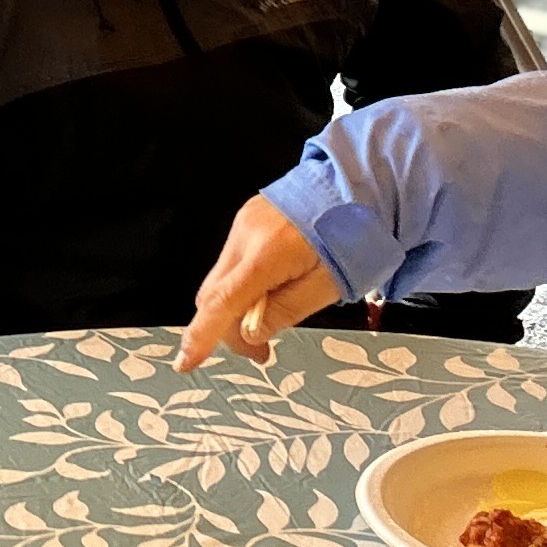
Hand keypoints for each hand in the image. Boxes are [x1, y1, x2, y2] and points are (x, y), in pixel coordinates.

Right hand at [178, 198, 345, 369]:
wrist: (362, 185)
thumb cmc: (357, 236)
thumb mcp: (330, 286)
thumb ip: (286, 312)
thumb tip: (251, 333)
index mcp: (268, 254)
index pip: (222, 302)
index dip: (201, 335)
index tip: (185, 362)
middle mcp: (245, 235)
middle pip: (213, 295)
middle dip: (228, 329)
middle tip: (261, 352)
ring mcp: (243, 224)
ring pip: (222, 279)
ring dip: (237, 307)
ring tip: (273, 318)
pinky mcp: (247, 219)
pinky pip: (234, 262)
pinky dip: (244, 285)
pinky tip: (272, 289)